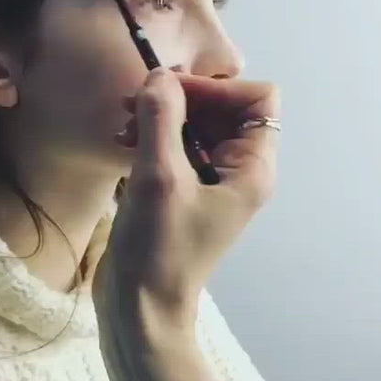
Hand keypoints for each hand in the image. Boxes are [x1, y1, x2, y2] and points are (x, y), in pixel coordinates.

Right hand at [93, 67, 280, 331]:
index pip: (257, 98)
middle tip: (136, 102)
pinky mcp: (187, 186)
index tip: (172, 94)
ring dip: (162, 115)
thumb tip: (160, 76)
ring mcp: (213, 178)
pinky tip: (123, 141)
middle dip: (182, 98)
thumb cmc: (158, 247)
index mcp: (251, 167)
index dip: (218, 88)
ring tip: (123, 123)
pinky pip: (179, 144)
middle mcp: (239, 169)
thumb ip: (162, 119)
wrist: (140, 305)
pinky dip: (154, 135)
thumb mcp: (159, 177)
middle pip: (224, 107)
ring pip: (197, 123)